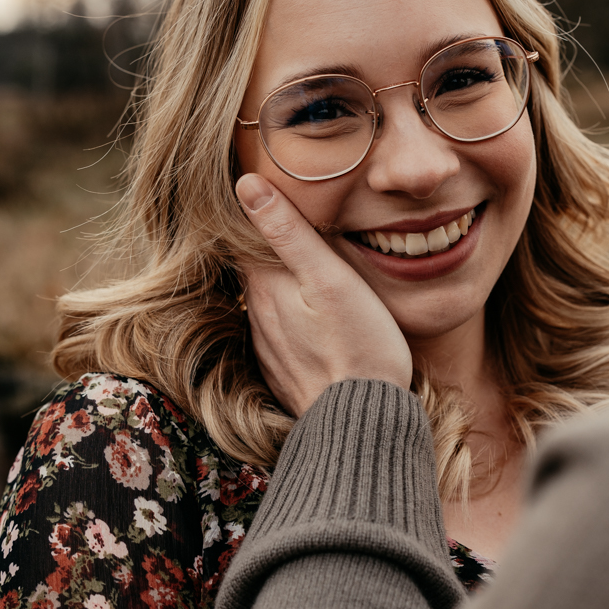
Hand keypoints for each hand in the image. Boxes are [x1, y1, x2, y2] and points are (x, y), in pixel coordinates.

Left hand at [235, 174, 412, 414]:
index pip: (246, 236)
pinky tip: (319, 320)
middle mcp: (257, 316)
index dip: (261, 214)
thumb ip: (289, 232)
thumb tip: (246, 184)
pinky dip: (296, 320)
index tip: (278, 195)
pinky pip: (284, 335)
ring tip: (313, 273)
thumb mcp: (329, 279)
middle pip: (258, 269)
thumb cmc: (357, 346)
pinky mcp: (284, 372)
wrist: (362, 424)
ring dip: (286, 287)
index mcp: (265, 286)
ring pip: (271, 303)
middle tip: (303, 227)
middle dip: (275, 250)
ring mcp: (269, 348)